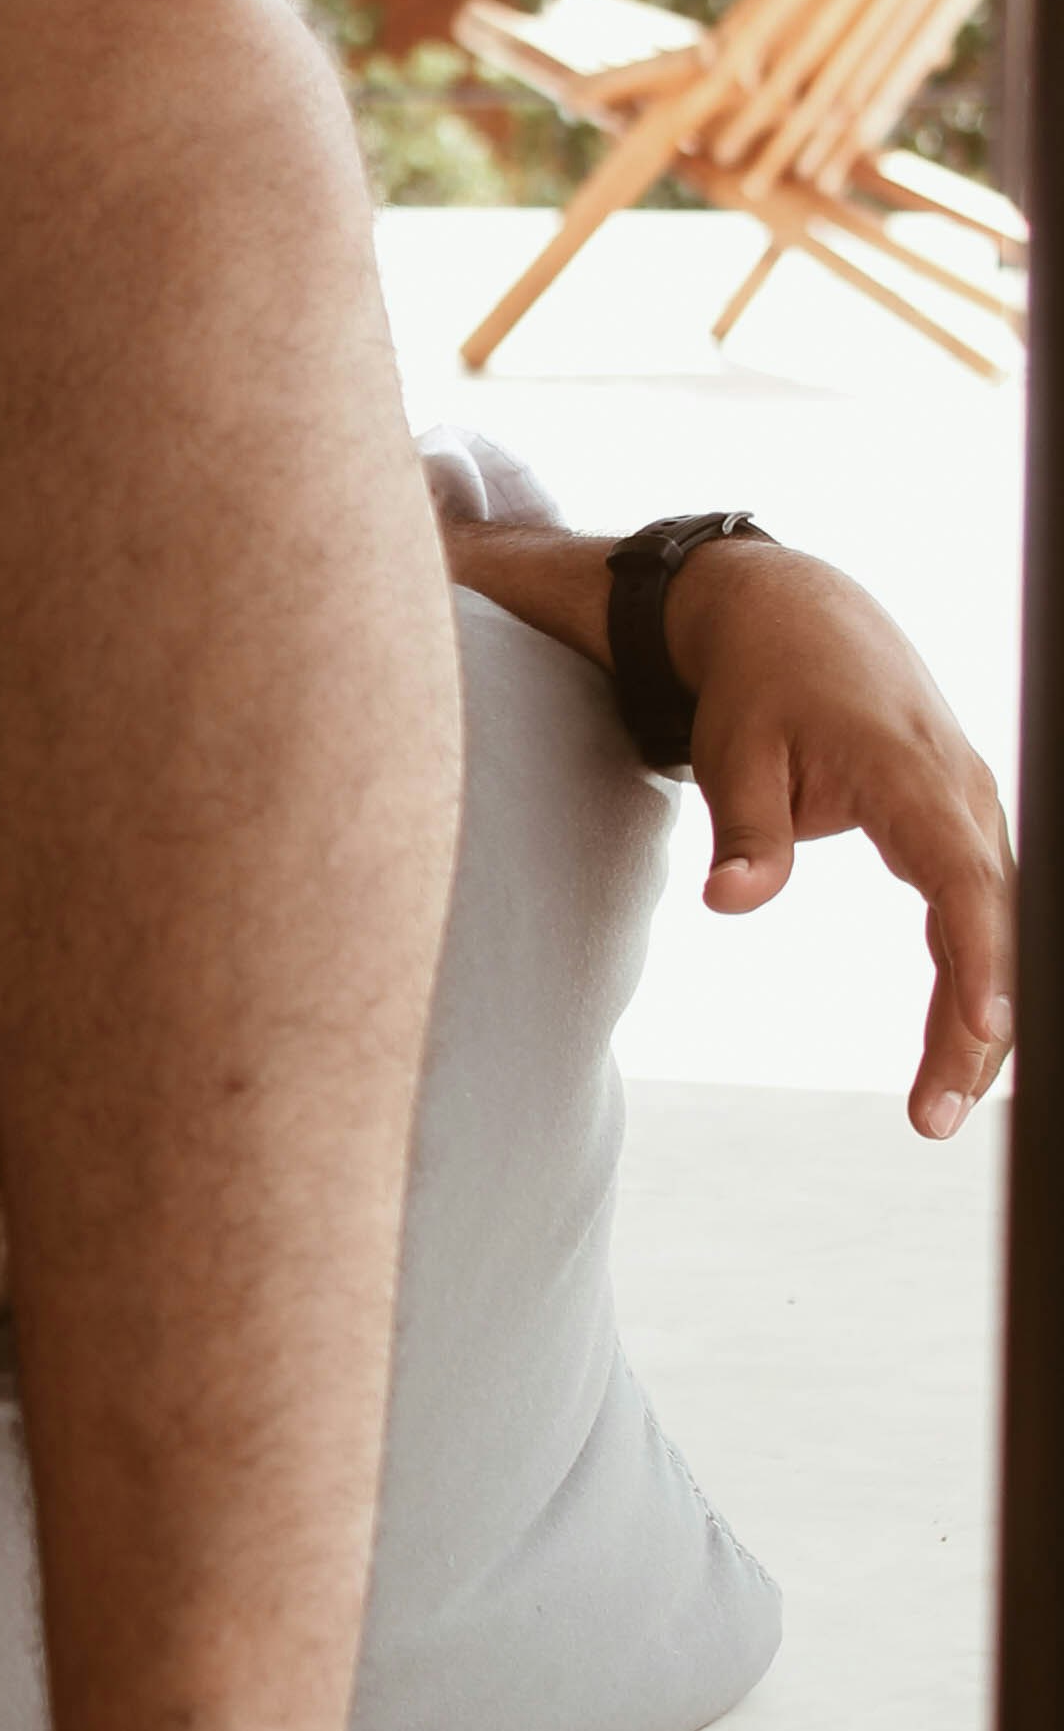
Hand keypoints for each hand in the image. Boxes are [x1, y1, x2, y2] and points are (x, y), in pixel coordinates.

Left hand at [668, 535, 1015, 1138]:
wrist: (794, 616)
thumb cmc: (761, 683)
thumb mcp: (736, 749)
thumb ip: (746, 829)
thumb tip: (732, 900)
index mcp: (911, 773)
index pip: (963, 880)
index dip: (981, 959)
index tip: (984, 1030)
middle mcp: (961, 791)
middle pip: (994, 920)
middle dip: (979, 1023)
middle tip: (936, 1115)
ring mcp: (970, 806)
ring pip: (998, 924)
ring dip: (982, 1015)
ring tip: (942, 1106)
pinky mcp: (959, 823)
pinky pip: (982, 911)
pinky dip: (978, 978)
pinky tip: (965, 1049)